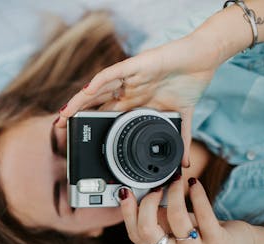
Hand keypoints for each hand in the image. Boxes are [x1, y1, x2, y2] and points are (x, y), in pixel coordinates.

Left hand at [57, 34, 219, 167]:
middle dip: (77, 114)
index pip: (107, 115)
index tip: (77, 140)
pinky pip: (113, 73)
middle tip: (59, 126)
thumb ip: (178, 138)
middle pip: (95, 103)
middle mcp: (127, 91)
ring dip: (80, 101)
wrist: (204, 59)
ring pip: (98, 89)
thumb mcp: (179, 118)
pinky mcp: (136, 65)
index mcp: (134, 103)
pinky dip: (100, 82)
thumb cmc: (190, 82)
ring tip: (64, 113)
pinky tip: (87, 91)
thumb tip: (183, 164)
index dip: (91, 126)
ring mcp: (129, 79)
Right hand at [118, 177, 254, 243]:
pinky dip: (197, 194)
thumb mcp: (174, 226)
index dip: (128, 211)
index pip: (135, 234)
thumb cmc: (201, 231)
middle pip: (147, 230)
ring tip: (176, 180)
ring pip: (176, 219)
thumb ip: (156, 216)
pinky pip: (202, 214)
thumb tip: (140, 192)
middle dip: (147, 203)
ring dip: (174, 194)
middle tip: (156, 187)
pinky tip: (194, 183)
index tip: (127, 191)